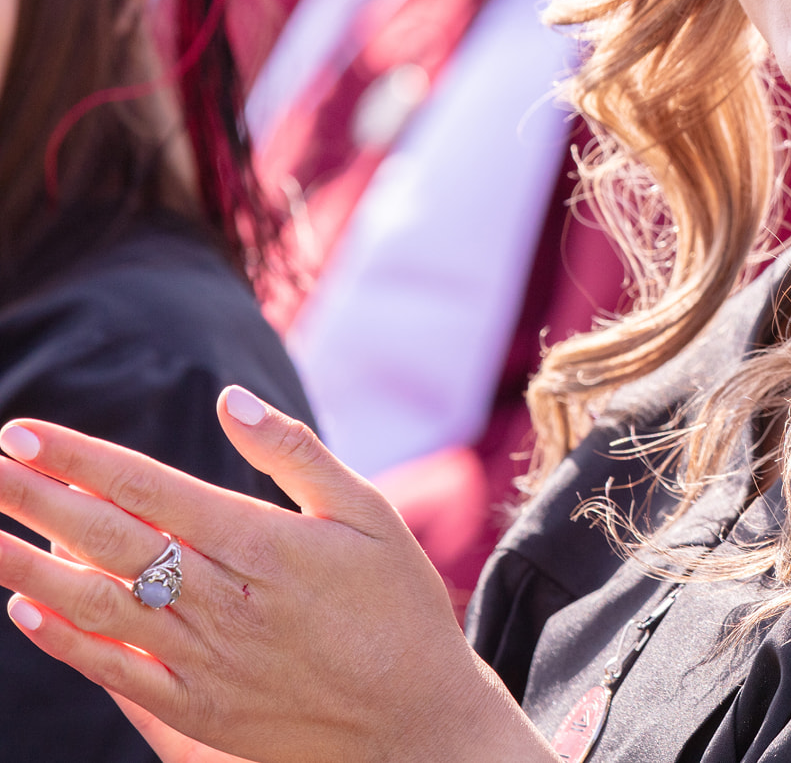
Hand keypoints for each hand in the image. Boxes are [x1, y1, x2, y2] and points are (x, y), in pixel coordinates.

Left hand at [0, 387, 556, 762]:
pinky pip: (115, 671)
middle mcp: (225, 601)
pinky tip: (28, 606)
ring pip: (99, 604)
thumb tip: (228, 400)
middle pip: (111, 539)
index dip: (83, 459)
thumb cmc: (400, 608)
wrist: (415, 724)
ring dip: (29, 567)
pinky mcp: (198, 709)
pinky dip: (66, 639)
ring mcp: (205, 660)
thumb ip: (296, 456)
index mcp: (267, 545)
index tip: (23, 432)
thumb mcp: (371, 515)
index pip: (152, 488)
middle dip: (38, 499)